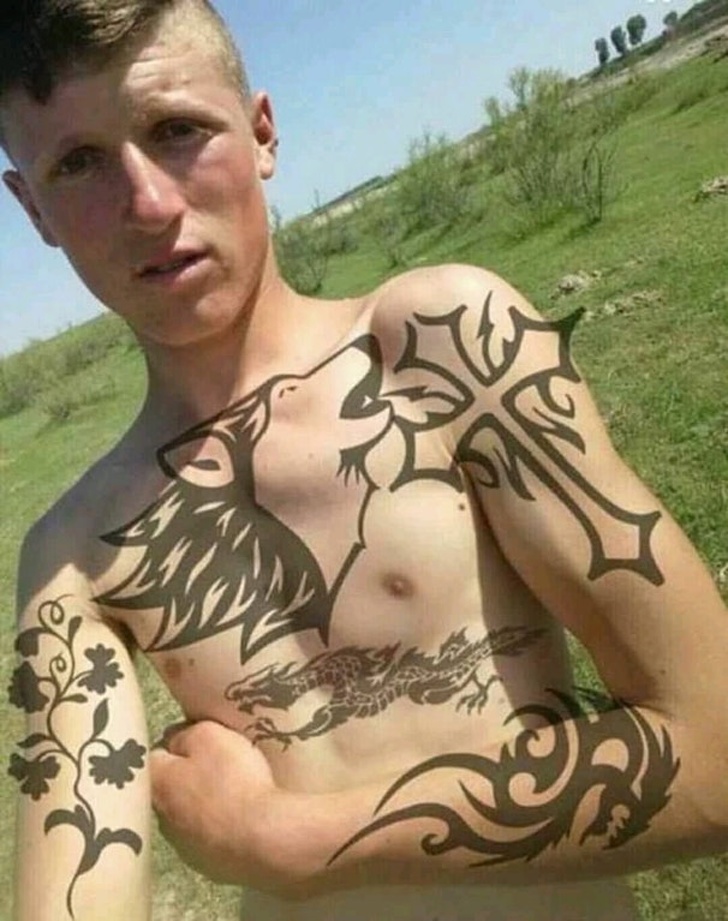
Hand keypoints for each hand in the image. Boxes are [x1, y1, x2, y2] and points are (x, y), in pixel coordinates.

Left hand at [150, 720, 288, 887]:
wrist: (263, 837)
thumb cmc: (233, 780)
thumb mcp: (209, 736)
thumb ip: (186, 734)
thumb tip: (175, 741)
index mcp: (156, 784)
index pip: (154, 755)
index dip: (176, 743)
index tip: (197, 740)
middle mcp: (162, 819)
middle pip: (170, 788)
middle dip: (187, 776)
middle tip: (216, 766)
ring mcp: (184, 846)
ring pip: (188, 815)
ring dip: (203, 805)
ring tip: (232, 795)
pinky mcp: (207, 865)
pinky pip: (209, 837)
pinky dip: (219, 828)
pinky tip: (240, 821)